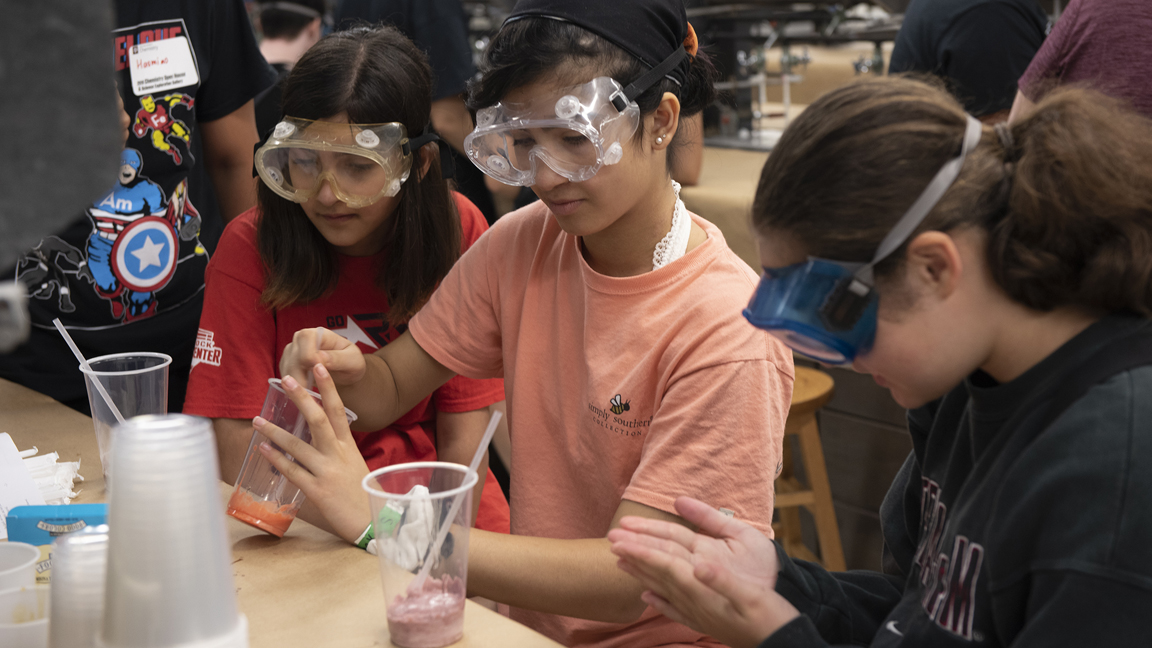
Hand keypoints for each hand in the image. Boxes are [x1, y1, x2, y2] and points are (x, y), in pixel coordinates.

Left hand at [255, 364, 370, 543]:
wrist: (375, 522)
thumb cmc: (364, 493)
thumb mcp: (355, 465)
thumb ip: (339, 449)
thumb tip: (321, 435)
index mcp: (349, 446)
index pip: (339, 411)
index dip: (329, 388)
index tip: (320, 367)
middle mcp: (338, 455)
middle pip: (319, 420)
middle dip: (302, 398)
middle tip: (287, 379)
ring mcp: (327, 472)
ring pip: (299, 445)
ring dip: (275, 432)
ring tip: (258, 420)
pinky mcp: (317, 491)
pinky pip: (293, 471)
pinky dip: (277, 460)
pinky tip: (264, 450)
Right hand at [278, 327, 366, 387]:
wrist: (346, 369)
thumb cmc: (350, 361)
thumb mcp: (353, 360)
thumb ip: (338, 358)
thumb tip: (320, 357)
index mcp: (317, 334)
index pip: (306, 350)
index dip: (312, 365)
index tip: (321, 375)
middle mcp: (300, 339)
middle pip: (293, 362)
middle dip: (302, 380)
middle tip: (314, 394)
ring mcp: (291, 351)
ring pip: (287, 370)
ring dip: (296, 386)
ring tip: (310, 395)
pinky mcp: (287, 363)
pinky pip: (285, 376)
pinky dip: (292, 387)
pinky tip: (304, 392)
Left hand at [608, 496, 799, 647]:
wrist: (783, 646)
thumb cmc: (772, 619)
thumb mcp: (752, 596)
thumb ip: (724, 580)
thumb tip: (700, 565)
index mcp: (704, 591)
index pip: (665, 565)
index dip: (642, 550)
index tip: (619, 539)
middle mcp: (695, 604)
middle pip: (657, 575)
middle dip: (634, 556)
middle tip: (610, 540)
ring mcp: (698, 615)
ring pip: (662, 590)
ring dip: (640, 574)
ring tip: (620, 562)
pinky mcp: (705, 622)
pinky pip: (674, 610)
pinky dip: (658, 602)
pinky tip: (646, 599)